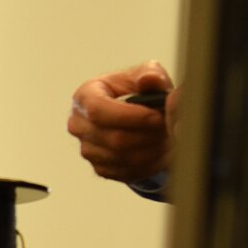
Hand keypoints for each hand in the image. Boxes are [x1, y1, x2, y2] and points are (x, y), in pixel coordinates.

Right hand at [67, 60, 176, 182]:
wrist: (134, 114)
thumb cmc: (136, 91)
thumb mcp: (144, 74)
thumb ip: (150, 75)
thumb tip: (149, 80)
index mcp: (84, 96)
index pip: (98, 110)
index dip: (130, 116)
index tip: (157, 117)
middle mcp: (79, 124)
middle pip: (113, 138)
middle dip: (147, 135)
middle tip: (168, 128)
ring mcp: (87, 149)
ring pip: (122, 158)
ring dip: (151, 151)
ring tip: (168, 138)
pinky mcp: (99, 168)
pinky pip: (125, 172)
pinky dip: (148, 165)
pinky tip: (161, 151)